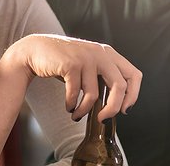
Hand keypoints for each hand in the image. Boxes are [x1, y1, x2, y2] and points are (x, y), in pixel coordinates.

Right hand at [3, 34, 141, 121]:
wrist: (35, 50)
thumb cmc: (62, 61)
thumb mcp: (88, 63)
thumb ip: (103, 75)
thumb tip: (118, 103)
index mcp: (108, 53)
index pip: (134, 75)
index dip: (133, 95)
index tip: (124, 110)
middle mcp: (100, 53)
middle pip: (120, 86)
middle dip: (113, 108)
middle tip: (103, 119)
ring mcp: (86, 58)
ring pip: (95, 94)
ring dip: (84, 110)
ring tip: (76, 115)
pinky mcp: (71, 64)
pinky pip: (76, 93)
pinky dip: (72, 104)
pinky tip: (68, 106)